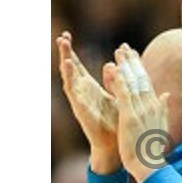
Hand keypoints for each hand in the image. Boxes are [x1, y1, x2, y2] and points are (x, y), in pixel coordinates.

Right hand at [57, 31, 120, 173]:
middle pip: (71, 69)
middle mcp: (83, 93)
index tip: (67, 35)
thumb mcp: (118, 97)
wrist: (117, 146)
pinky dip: (70, 77)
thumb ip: (116, 81)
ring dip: (66, 60)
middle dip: (66, 52)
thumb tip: (113, 64)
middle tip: (63, 35)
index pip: (79, 67)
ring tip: (63, 44)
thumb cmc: (117, 123)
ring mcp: (80, 100)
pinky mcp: (81, 108)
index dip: (73, 52)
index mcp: (91, 90)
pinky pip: (73, 91)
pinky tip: (67, 65)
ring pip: (70, 77)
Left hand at [105, 43, 170, 182]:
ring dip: (126, 65)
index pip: (147, 82)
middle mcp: (150, 105)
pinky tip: (115, 68)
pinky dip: (120, 80)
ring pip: (133, 82)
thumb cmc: (153, 150)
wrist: (150, 164)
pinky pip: (124, 94)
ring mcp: (141, 110)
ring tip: (119, 51)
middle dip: (133, 61)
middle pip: (141, 78)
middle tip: (125, 46)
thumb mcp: (159, 126)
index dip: (140, 68)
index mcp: (156, 107)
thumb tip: (166, 94)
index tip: (134, 55)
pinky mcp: (130, 116)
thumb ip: (163, 108)